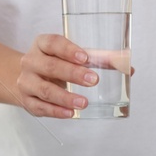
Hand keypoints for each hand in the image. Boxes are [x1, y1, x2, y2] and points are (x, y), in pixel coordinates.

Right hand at [16, 33, 133, 117]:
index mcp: (42, 45)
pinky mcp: (26, 100)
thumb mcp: (72, 56)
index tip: (85, 58)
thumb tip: (129, 67)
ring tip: (84, 102)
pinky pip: (40, 107)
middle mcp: (31, 61)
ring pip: (44, 90)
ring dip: (65, 97)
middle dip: (73, 74)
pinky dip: (56, 111)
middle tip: (94, 80)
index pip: (52, 43)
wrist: (27, 77)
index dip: (68, 50)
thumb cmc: (56, 63)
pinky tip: (70, 113)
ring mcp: (26, 82)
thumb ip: (99, 59)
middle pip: (50, 66)